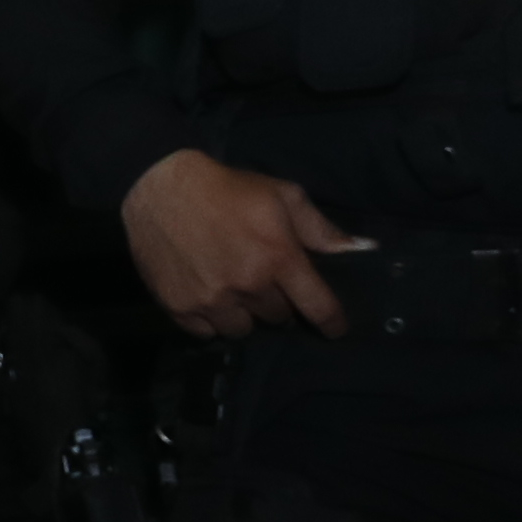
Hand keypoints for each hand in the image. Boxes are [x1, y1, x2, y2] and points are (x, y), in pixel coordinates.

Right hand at [119, 148, 364, 337]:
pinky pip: (207, 333)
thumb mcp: (282, 196)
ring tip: (235, 293)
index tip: (335, 329)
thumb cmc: (228, 189)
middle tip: (265, 282)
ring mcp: (211, 300)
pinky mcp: (179, 307)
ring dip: (244, 315)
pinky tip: (208, 297)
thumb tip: (362, 249)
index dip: (332, 322)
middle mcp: (248, 285)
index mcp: (278, 258)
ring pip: (242, 330)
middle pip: (278, 318)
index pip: (318, 306)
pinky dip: (212, 321)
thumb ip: (321, 229)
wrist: (159, 187)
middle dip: (277, 302)